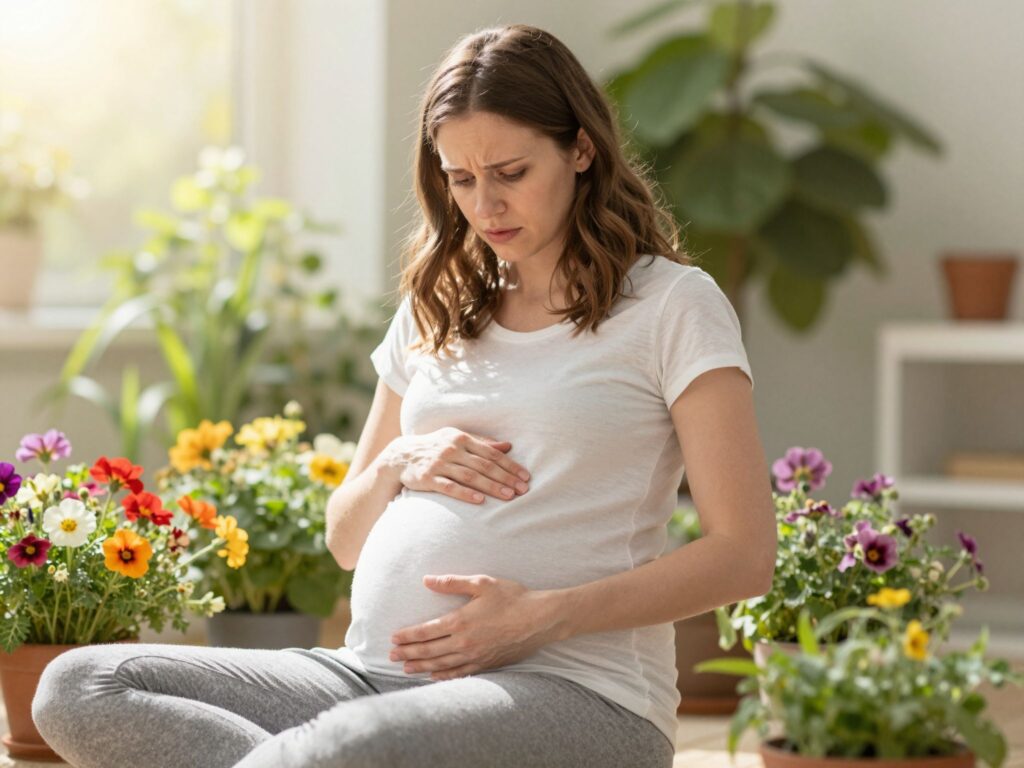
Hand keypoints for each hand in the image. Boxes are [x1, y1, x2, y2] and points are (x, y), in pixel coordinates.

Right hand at [385, 428, 530, 503]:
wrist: (401, 456)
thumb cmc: (436, 447)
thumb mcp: (457, 440)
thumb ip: (482, 443)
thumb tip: (508, 446)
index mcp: (461, 438)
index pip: (491, 453)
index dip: (510, 465)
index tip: (525, 476)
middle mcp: (451, 449)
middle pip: (484, 465)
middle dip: (505, 478)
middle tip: (523, 489)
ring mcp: (439, 464)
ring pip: (470, 476)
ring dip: (491, 487)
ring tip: (508, 496)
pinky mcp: (427, 478)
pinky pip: (449, 487)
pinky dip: (465, 493)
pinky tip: (479, 501)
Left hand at [388, 574, 565, 679]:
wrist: (540, 619)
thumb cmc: (512, 598)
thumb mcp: (481, 583)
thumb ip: (452, 583)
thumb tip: (426, 580)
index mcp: (460, 621)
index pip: (426, 632)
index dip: (407, 636)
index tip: (393, 638)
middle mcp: (464, 643)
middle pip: (429, 651)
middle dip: (408, 653)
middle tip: (391, 656)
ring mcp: (475, 656)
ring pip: (441, 665)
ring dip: (421, 667)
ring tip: (406, 668)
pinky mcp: (487, 664)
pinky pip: (460, 673)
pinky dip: (444, 676)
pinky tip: (434, 677)